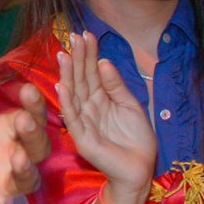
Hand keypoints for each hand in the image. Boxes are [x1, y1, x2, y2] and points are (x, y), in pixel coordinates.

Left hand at [0, 62, 49, 203]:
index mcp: (2, 136)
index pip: (28, 117)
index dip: (33, 106)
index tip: (27, 90)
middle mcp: (8, 162)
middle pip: (36, 149)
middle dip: (34, 135)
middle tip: (25, 121)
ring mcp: (1, 190)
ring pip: (27, 182)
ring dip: (25, 171)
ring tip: (17, 159)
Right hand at [56, 31, 156, 203]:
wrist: (140, 169)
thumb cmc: (136, 139)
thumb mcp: (130, 105)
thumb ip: (116, 86)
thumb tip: (104, 61)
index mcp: (100, 99)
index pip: (91, 73)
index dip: (89, 54)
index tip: (86, 34)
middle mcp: (88, 108)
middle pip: (80, 80)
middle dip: (77, 58)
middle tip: (73, 36)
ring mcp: (83, 123)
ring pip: (73, 95)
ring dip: (68, 75)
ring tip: (64, 55)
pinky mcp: (83, 139)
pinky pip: (74, 119)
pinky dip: (67, 103)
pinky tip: (63, 87)